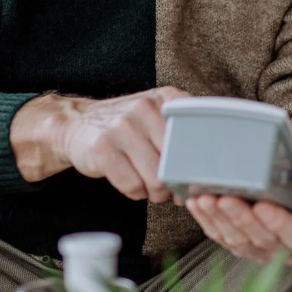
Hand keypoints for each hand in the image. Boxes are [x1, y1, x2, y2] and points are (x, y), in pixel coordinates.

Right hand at [10, 87, 188, 202]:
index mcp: (166, 99)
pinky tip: (132, 182)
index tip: (198, 175)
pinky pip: (132, 186)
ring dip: (156, 192)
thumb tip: (213, 167)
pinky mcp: (103, 148)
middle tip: (172, 186)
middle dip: (177, 182)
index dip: (200, 162)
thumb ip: (185, 129)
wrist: (78, 124)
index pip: (199, 134)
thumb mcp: (157, 114)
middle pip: (178, 162)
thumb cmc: (126, 126)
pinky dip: (136, 192)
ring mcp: (122, 127)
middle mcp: (145, 108)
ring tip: (151, 186)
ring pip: (156, 179)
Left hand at [185, 148, 291, 265]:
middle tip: (226, 199)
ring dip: (220, 220)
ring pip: (239, 241)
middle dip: (242, 218)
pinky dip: (207, 222)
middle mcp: (290, 248)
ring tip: (207, 199)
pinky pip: (222, 239)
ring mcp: (263, 251)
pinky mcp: (241, 247)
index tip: (263, 206)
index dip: (280, 223)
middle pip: (264, 239)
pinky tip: (198, 204)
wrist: (286, 183)